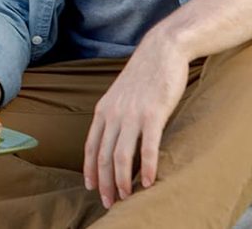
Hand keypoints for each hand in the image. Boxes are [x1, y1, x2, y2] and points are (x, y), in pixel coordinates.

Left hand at [83, 34, 189, 207]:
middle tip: (108, 202)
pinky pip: (147, 147)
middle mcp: (113, 114)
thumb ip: (116, 114)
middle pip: (103, 156)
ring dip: (123, 180)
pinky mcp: (153, 114)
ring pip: (121, 156)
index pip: (91, 146)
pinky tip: (149, 182)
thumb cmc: (145, 73)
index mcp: (103, 110)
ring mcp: (132, 115)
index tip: (91, 187)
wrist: (162, 50)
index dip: (89, 169)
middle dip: (104, 182)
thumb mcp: (121, 94)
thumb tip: (115, 136)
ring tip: (127, 197)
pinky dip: (147, 167)